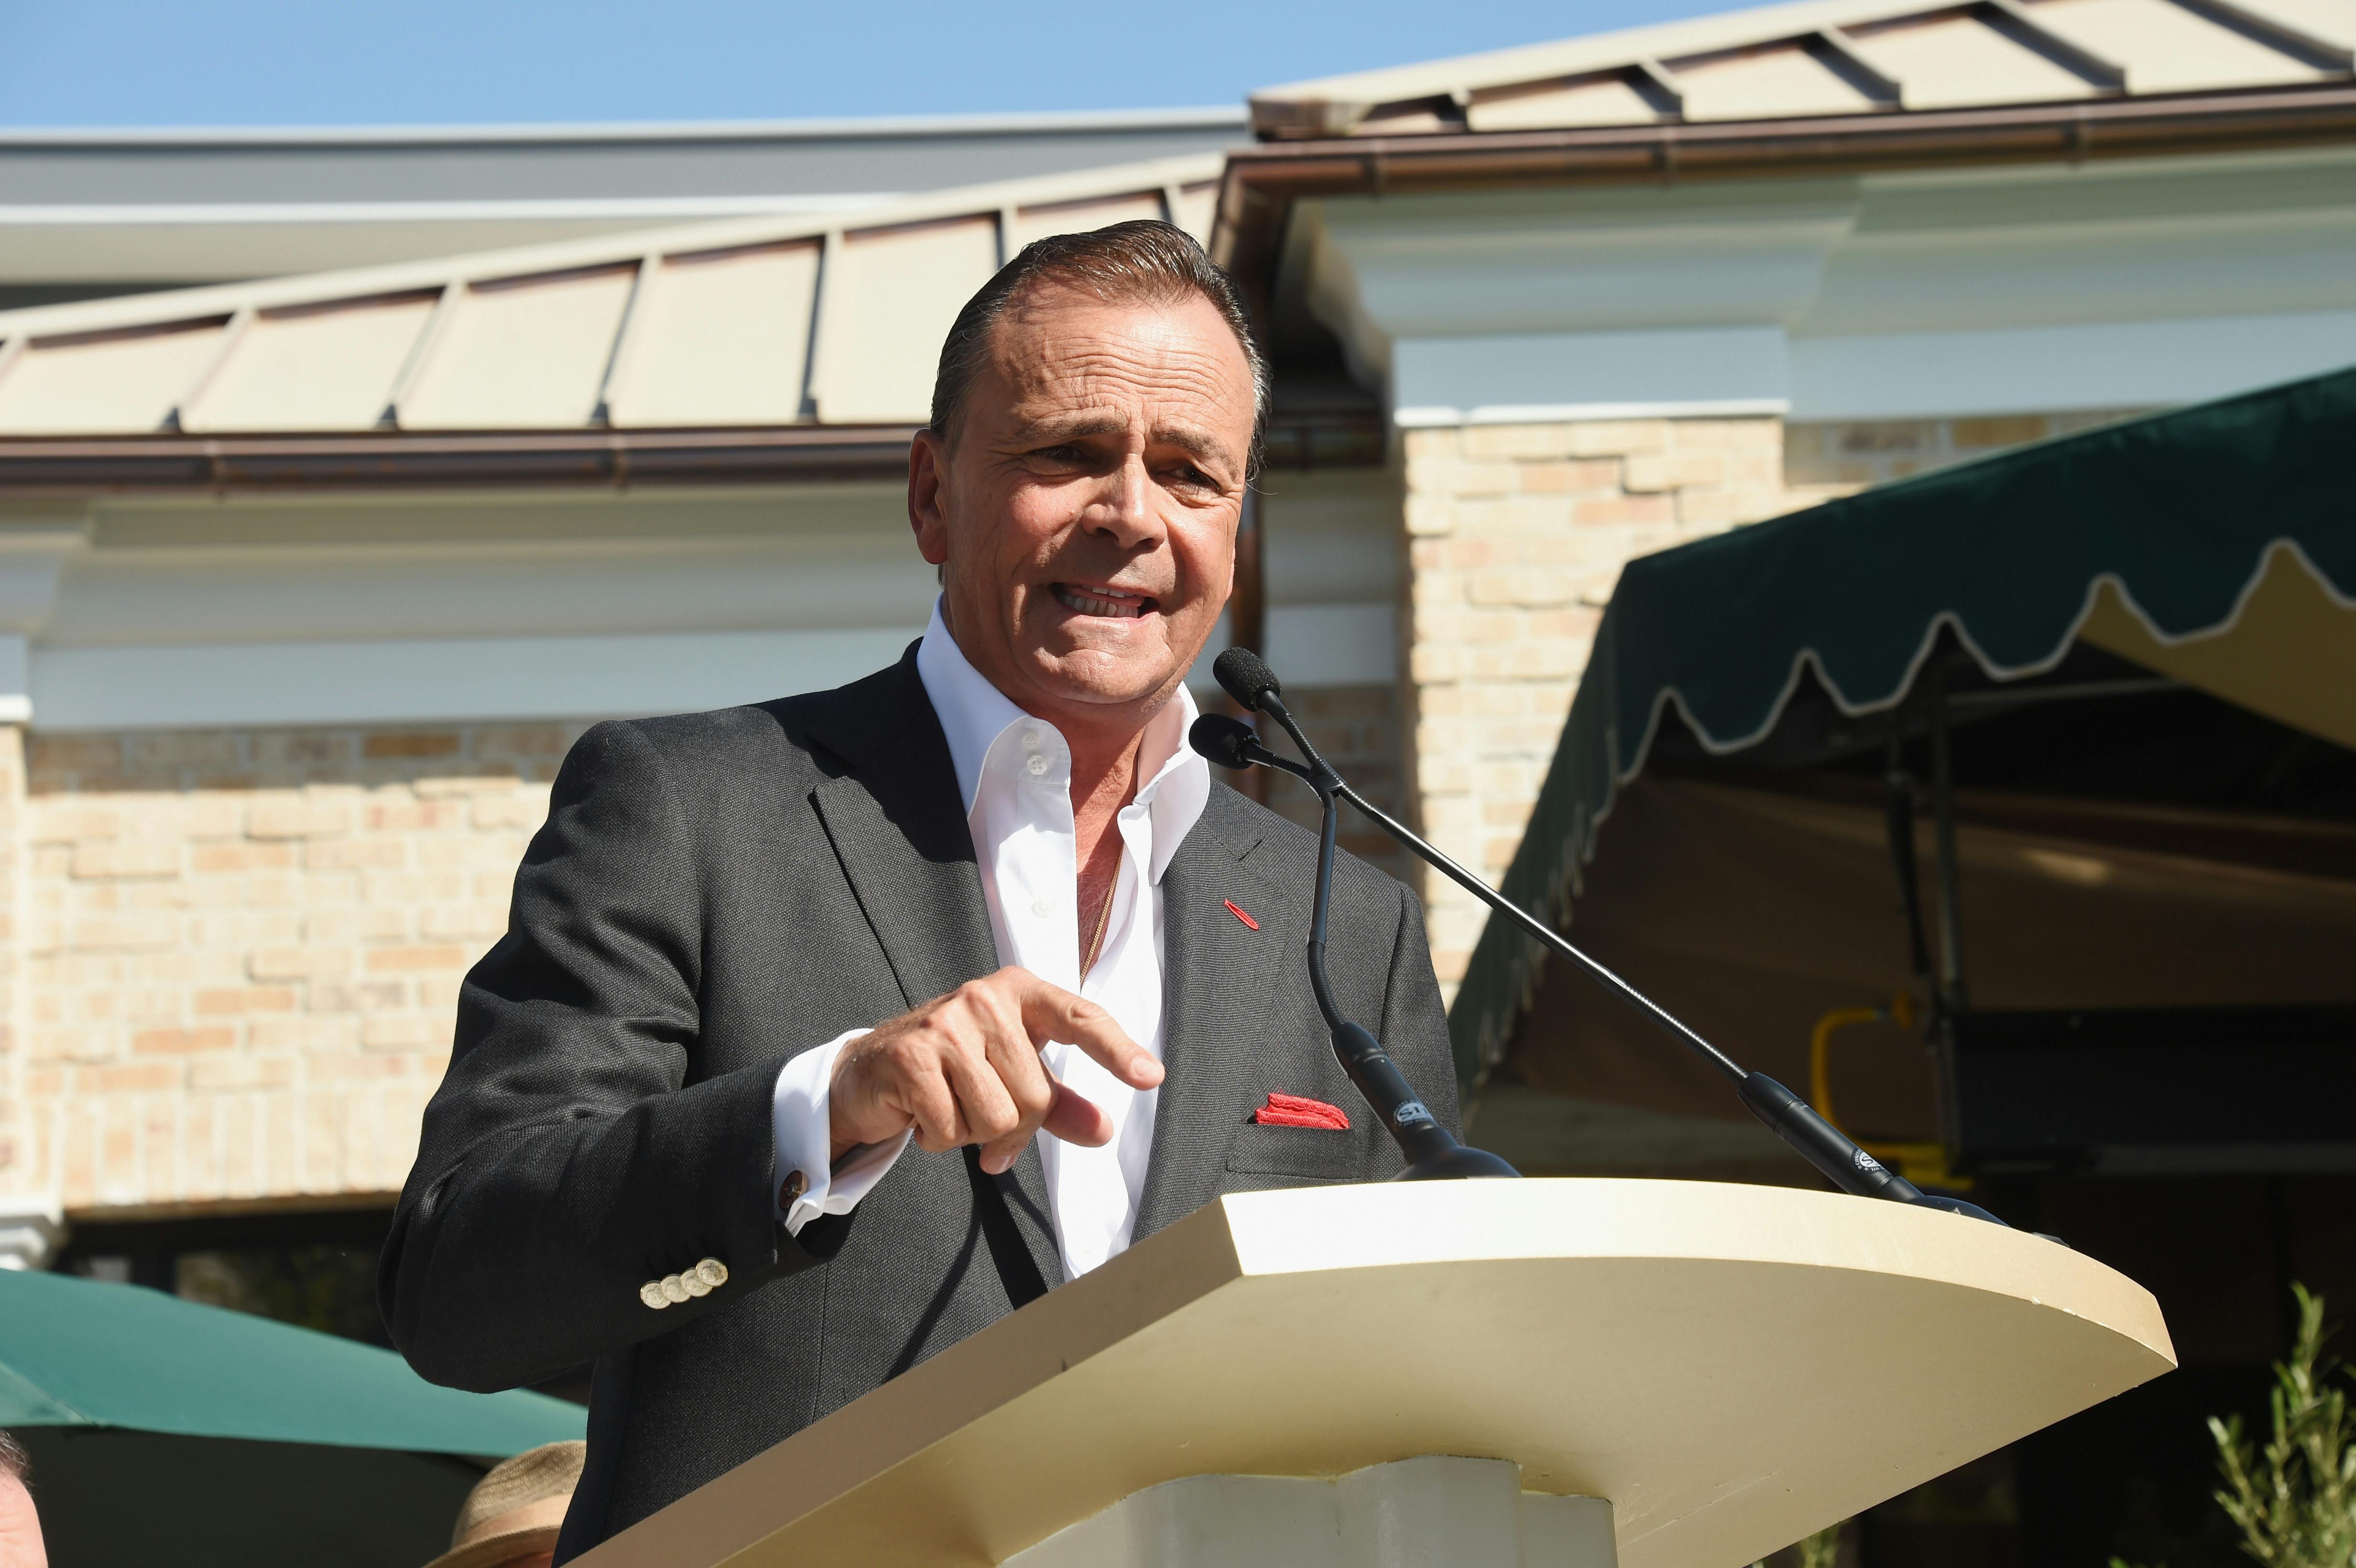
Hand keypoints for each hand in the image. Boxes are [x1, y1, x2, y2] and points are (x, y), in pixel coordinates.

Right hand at [829, 966, 1163, 1173]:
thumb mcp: (1012, 1079)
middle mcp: (985, 997)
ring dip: (971, 1135)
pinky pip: (950, 1128)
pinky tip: (921, 1114)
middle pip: (1034, 1098)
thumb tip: (1102, 1131)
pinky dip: (938, 1138)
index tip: (1150, 1077)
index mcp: (1021, 994)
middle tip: (978, 1115)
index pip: (1080, 1018)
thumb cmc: (954, 1070)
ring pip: (995, 1119)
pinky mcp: (911, 1055)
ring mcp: (945, 1022)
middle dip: (1010, 1128)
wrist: (870, 1070)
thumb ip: (1059, 1105)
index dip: (1117, 1049)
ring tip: (949, 1108)